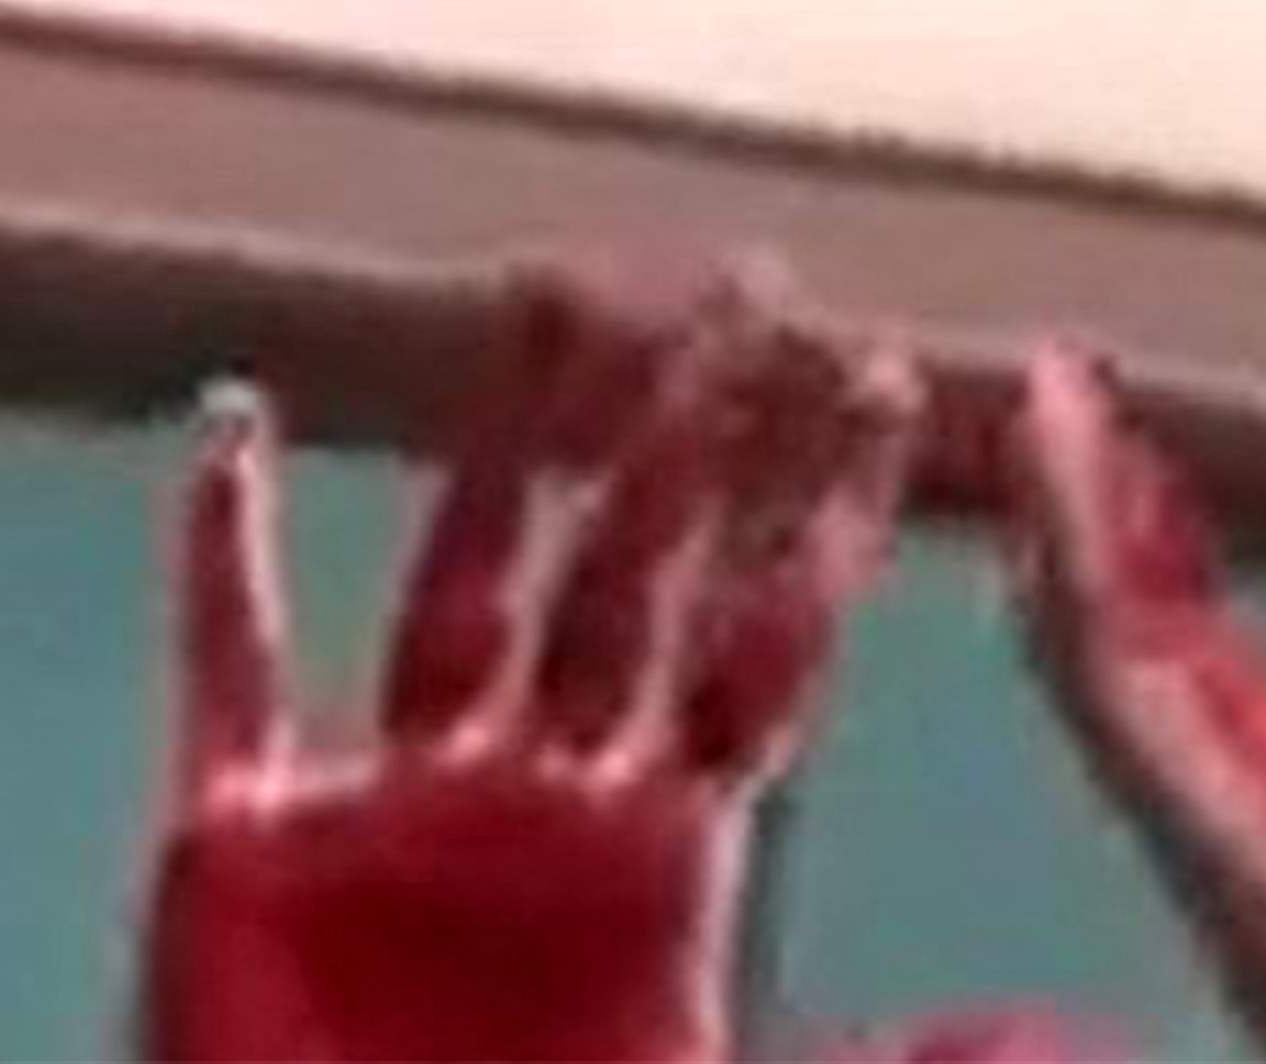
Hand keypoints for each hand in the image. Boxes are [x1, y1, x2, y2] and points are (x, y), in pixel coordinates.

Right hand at [141, 285, 911, 1063]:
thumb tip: (1040, 1039)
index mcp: (672, 852)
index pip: (768, 641)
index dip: (822, 519)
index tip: (883, 379)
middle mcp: (544, 797)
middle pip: (631, 572)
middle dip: (688, 433)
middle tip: (749, 277)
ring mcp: (393, 808)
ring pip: (466, 575)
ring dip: (505, 441)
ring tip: (555, 287)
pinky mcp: (239, 849)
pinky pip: (232, 671)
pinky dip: (225, 553)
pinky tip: (239, 428)